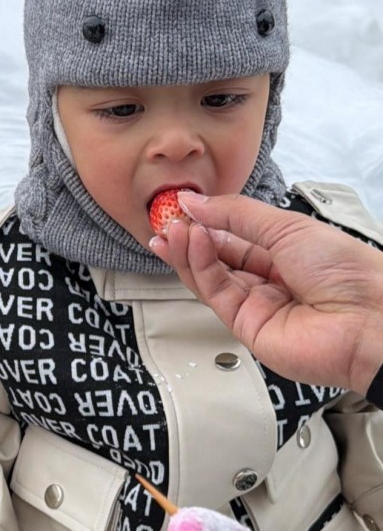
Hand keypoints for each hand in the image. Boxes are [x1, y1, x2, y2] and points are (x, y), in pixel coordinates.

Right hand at [151, 192, 382, 394]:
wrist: (368, 320)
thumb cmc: (348, 272)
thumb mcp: (287, 226)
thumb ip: (236, 214)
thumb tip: (197, 202)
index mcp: (287, 252)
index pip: (234, 235)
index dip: (206, 221)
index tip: (182, 206)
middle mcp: (270, 279)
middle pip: (217, 258)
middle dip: (190, 237)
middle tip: (167, 218)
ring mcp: (258, 305)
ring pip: (209, 276)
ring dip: (188, 250)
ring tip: (173, 228)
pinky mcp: (246, 327)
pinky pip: (215, 293)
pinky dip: (199, 267)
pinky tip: (192, 244)